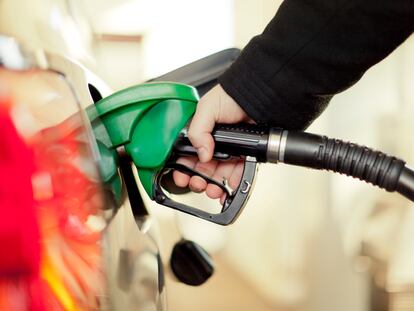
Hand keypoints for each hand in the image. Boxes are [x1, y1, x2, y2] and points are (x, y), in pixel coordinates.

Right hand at [173, 84, 251, 202]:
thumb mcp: (206, 108)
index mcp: (200, 134)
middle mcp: (213, 144)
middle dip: (197, 181)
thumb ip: (197, 130)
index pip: (187, 156)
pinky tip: (228, 188)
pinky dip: (232, 184)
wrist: (258, 96)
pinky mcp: (244, 156)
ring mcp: (228, 151)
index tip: (182, 178)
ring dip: (213, 186)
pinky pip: (237, 173)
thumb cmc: (232, 96)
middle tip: (198, 184)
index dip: (183, 169)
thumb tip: (202, 154)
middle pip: (201, 169)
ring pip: (217, 175)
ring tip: (212, 190)